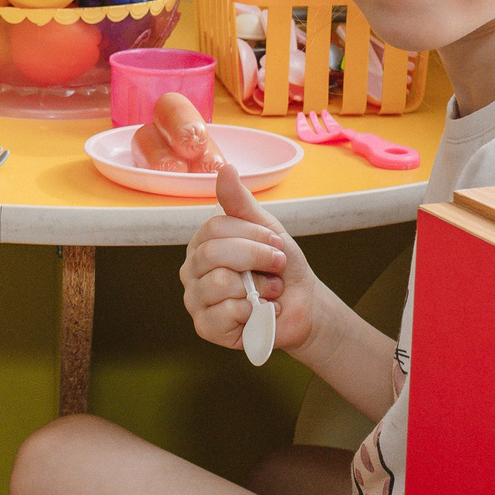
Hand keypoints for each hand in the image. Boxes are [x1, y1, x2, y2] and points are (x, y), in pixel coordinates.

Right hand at [180, 163, 323, 356]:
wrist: (302, 306)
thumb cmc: (280, 268)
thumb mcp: (266, 229)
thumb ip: (240, 202)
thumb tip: (224, 167)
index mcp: (202, 244)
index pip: (214, 228)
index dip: (252, 235)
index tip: (276, 245)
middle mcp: (192, 271)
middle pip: (212, 254)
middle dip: (255, 258)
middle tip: (276, 266)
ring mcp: (196, 300)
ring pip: (218, 283)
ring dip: (258, 288)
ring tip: (270, 292)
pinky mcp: (206, 327)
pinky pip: (223, 313)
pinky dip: (252, 312)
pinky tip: (260, 313)